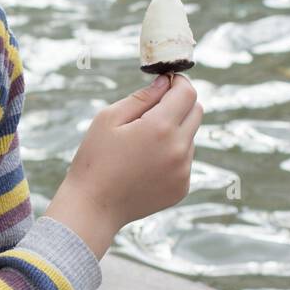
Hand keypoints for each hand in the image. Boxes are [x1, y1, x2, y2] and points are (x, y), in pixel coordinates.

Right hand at [45, 73, 202, 258]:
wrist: (93, 207)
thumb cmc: (95, 160)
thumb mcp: (108, 119)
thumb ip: (141, 98)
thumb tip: (165, 83)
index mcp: (160, 128)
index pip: (187, 92)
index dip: (177, 83)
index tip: (165, 82)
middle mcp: (178, 149)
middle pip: (196, 111)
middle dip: (179, 104)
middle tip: (154, 110)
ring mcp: (183, 171)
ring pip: (190, 137)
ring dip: (174, 132)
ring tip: (141, 145)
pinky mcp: (182, 187)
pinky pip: (184, 160)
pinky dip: (171, 155)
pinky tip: (145, 165)